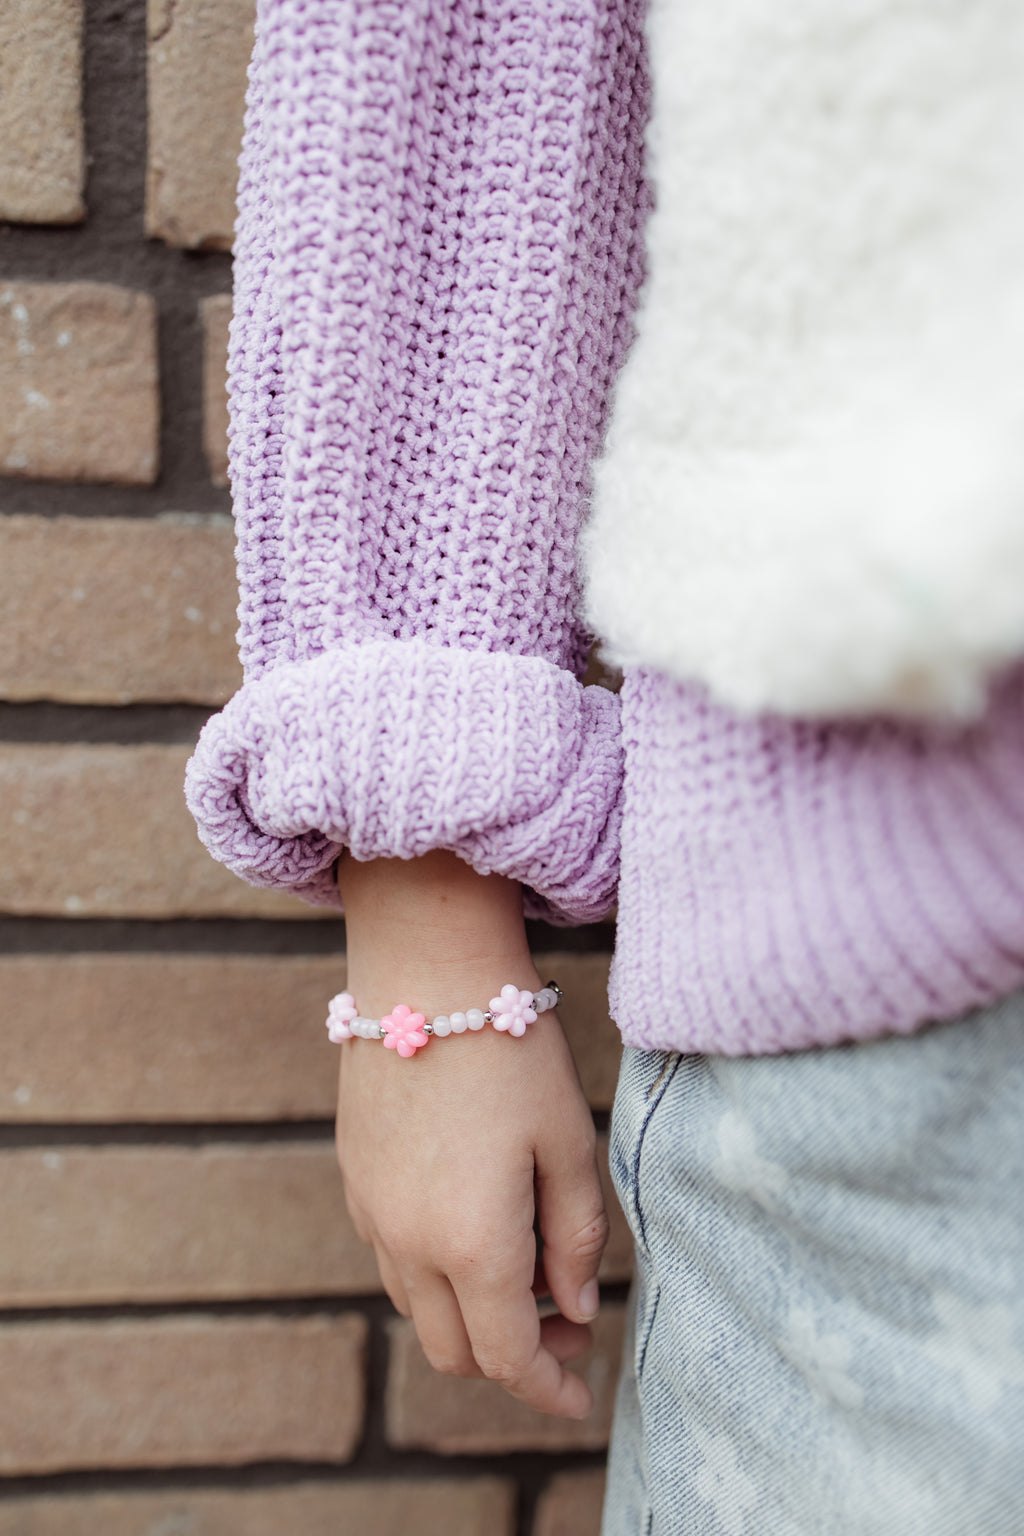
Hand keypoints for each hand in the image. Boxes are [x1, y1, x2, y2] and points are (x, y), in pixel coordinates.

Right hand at [334, 852, 608, 1418]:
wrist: (426, 972)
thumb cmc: (512, 1051)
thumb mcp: (568, 1142)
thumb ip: (576, 1238)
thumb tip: (573, 1310)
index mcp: (472, 1243)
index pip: (508, 1358)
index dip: (549, 1390)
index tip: (583, 1396)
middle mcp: (409, 1243)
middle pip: (456, 1352)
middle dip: (513, 1359)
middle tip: (566, 1323)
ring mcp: (373, 1213)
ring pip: (420, 1309)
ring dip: (473, 1315)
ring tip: (528, 1265)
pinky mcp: (355, 1179)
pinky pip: (394, 1260)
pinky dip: (438, 1273)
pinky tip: (476, 1223)